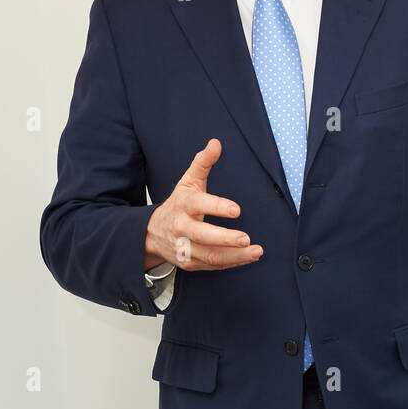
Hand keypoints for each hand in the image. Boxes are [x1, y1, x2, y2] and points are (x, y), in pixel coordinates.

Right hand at [144, 139, 262, 270]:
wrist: (152, 232)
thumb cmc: (179, 204)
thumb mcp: (188, 181)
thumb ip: (203, 162)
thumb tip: (215, 143)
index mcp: (184, 205)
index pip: (200, 205)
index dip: (217, 207)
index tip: (236, 209)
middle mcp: (183, 228)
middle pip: (203, 236)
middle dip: (225, 239)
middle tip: (246, 238)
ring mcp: (185, 248)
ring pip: (209, 255)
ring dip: (234, 255)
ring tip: (256, 251)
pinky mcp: (189, 263)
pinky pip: (212, 265)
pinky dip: (231, 262)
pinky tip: (248, 257)